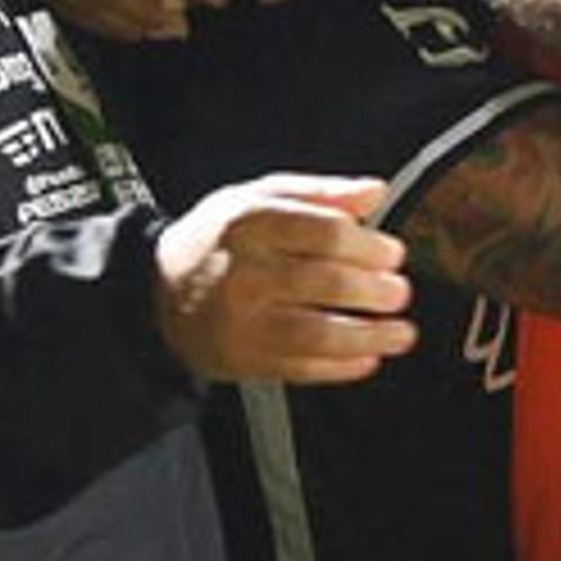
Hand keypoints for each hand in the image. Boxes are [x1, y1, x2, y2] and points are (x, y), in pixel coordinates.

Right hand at [154, 174, 416, 385]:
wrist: (159, 291)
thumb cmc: (218, 239)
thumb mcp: (258, 198)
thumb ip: (319, 193)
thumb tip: (374, 192)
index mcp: (251, 224)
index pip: (324, 233)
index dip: (369, 246)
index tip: (392, 254)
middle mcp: (246, 273)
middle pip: (327, 283)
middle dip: (376, 291)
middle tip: (399, 292)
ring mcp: (244, 321)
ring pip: (318, 333)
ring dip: (370, 337)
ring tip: (401, 333)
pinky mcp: (245, 360)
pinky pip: (302, 367)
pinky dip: (342, 366)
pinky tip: (368, 358)